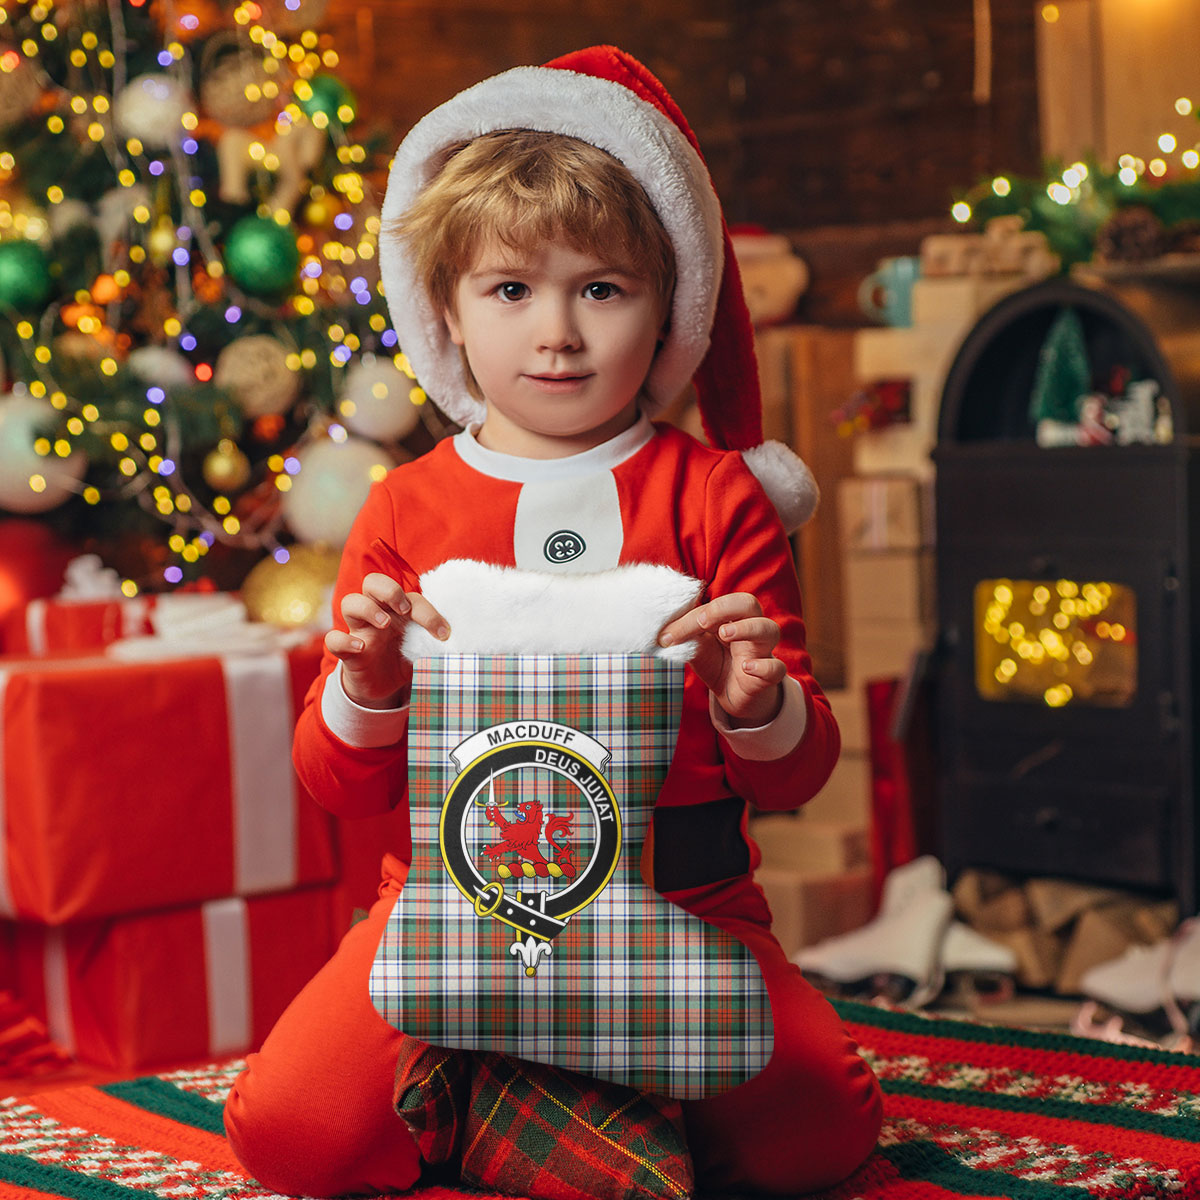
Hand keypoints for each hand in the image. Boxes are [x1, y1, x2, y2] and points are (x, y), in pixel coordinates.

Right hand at [324, 572, 449, 708]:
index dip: (428, 611)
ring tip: (385, 624)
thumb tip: (462, 645)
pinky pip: (333, 639)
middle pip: (373, 582)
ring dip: (368, 608)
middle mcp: (377, 613)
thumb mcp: (423, 650)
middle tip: (404, 609)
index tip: (443, 633)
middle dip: (389, 590)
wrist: (384, 689)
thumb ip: (436, 643)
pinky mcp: (346, 652)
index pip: (410, 596)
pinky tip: (361, 648)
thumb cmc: (405, 659)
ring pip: (350, 602)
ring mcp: (359, 631)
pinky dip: (343, 640)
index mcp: (398, 610)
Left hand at [658, 592, 785, 726]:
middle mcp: (750, 628)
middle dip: (724, 608)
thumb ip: (685, 636)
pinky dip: (764, 666)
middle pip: (749, 603)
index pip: (716, 605)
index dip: (692, 616)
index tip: (668, 635)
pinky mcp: (769, 676)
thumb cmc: (717, 663)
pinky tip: (747, 667)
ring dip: (747, 628)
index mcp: (731, 617)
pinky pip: (776, 668)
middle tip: (702, 622)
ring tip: (725, 634)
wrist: (733, 696)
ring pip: (769, 630)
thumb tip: (661, 631)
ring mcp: (762, 651)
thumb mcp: (697, 648)